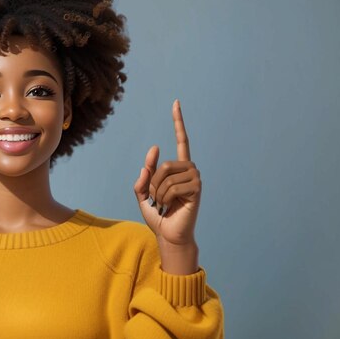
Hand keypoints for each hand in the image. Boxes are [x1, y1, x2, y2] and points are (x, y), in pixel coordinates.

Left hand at [133, 99, 201, 246]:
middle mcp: (190, 170)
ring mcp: (195, 178)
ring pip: (167, 175)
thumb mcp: (142, 194)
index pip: (181, 140)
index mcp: (178, 168)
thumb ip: (143, 175)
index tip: (176, 103)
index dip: (178, 122)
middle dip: (153, 183)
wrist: (169, 235)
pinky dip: (164, 198)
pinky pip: (172, 186)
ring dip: (158, 192)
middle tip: (156, 198)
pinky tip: (169, 206)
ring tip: (164, 204)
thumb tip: (154, 150)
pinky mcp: (197, 189)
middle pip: (165, 164)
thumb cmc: (158, 215)